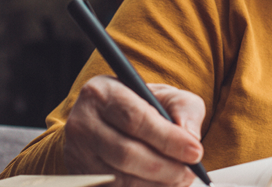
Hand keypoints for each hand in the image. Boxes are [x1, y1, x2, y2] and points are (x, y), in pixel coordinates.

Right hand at [63, 75, 206, 186]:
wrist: (109, 120)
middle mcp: (82, 123)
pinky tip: (161, 185)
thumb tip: (190, 137)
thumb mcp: (165, 95)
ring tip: (180, 179)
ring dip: (157, 184)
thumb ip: (183, 108)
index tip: (195, 151)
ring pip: (120, 178)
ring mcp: (77, 154)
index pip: (135, 119)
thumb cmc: (141, 105)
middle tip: (191, 171)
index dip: (168, 139)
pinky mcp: (81, 177)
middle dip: (166, 167)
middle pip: (126, 153)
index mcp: (102, 94)